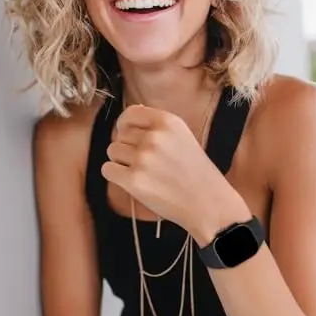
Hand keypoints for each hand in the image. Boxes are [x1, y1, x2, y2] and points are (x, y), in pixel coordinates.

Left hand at [101, 104, 244, 234]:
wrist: (207, 203)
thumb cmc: (195, 171)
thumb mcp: (183, 136)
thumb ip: (157, 126)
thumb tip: (127, 119)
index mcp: (168, 121)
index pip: (131, 113)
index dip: (125, 124)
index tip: (128, 134)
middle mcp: (154, 136)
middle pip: (120, 134)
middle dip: (127, 147)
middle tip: (145, 161)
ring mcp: (143, 158)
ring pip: (112, 151)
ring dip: (121, 161)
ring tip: (140, 171)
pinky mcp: (134, 180)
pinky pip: (108, 169)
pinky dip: (115, 176)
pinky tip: (132, 181)